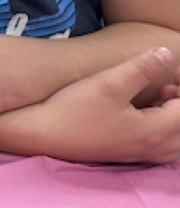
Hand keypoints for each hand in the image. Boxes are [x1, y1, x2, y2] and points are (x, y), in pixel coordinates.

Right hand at [27, 47, 179, 163]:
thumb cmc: (74, 109)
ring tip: (161, 94)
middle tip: (169, 79)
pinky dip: (164, 126)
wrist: (42, 134)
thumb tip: (166, 53)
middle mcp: (153, 149)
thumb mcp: (109, 83)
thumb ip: (142, 68)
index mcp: (154, 132)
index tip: (174, 65)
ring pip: (176, 139)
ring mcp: (140, 154)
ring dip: (175, 115)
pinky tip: (145, 110)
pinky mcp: (127, 154)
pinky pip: (162, 145)